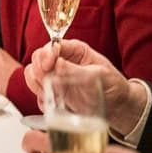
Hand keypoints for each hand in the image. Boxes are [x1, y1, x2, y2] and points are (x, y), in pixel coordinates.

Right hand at [25, 39, 146, 135]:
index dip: (46, 54)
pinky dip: (41, 98)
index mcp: (74, 50)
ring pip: (33, 74)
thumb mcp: (99, 75)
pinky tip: (52, 104)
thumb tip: (58, 63)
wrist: (118, 107)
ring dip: (37, 84)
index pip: (52, 45)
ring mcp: (55, 76)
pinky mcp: (53, 90)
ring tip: (50, 94)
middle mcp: (61, 60)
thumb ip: (77, 70)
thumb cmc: (113, 85)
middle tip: (46, 82)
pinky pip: (37, 91)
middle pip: (37, 58)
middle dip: (38, 70)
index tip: (47, 66)